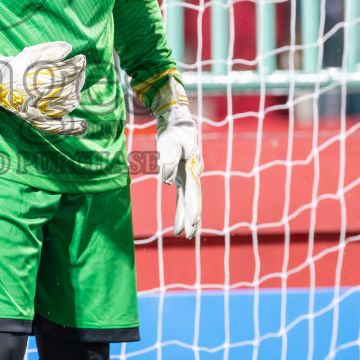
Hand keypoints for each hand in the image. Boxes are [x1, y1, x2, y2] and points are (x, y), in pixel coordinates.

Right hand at [0, 33, 87, 135]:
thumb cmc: (6, 69)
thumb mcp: (23, 56)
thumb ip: (45, 51)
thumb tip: (68, 47)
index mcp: (30, 83)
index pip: (61, 75)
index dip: (75, 67)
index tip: (82, 59)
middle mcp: (33, 100)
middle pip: (65, 90)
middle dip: (77, 78)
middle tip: (80, 69)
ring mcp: (35, 113)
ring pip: (64, 106)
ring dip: (75, 95)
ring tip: (79, 85)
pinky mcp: (35, 121)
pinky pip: (54, 127)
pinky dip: (70, 127)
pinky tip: (83, 126)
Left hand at [153, 80, 201, 238]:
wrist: (179, 123)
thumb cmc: (174, 133)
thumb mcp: (170, 145)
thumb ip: (169, 162)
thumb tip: (166, 182)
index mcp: (192, 170)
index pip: (193, 194)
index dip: (192, 210)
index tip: (191, 224)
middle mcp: (193, 176)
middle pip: (194, 201)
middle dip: (192, 219)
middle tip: (189, 236)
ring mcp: (188, 177)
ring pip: (189, 201)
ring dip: (187, 217)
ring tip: (184, 234)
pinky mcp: (182, 177)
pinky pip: (182, 197)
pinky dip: (181, 209)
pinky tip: (179, 222)